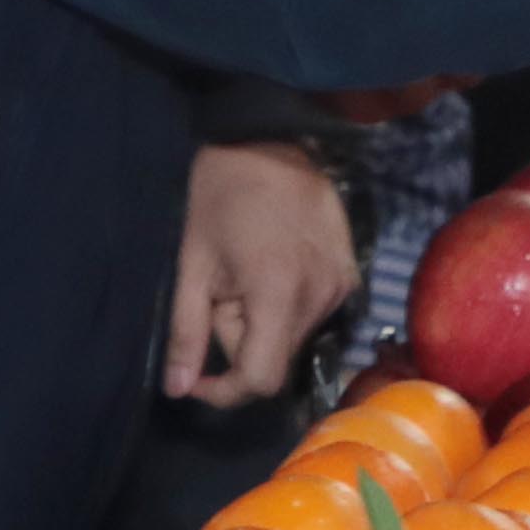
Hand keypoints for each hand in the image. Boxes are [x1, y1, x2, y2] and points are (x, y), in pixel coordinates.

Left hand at [172, 143, 357, 405]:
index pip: (260, 379)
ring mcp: (341, 284)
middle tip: (221, 292)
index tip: (198, 375)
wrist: (269, 138)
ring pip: (294, 336)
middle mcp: (321, 295)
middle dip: (240, 340)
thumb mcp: (191, 264)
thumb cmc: (219, 195)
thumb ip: (186, 333)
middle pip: (277, 358)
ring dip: (263, 322)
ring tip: (246, 272)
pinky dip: (287, 305)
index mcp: (279, 293)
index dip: (224, 390)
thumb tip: (178, 390)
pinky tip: (272, 265)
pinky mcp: (351, 273)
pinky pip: (313, 312)